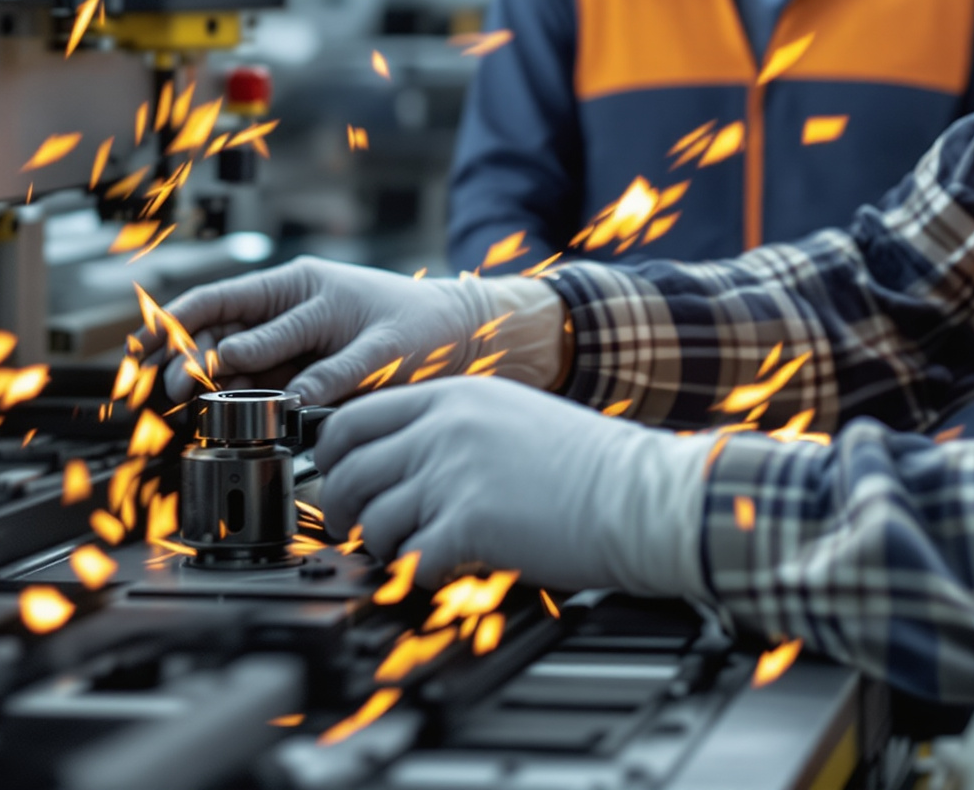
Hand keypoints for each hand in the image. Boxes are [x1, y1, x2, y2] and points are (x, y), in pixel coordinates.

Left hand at [152, 257, 564, 403]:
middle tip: (168, 381)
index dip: (170, 324)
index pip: (213, 299)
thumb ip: (265, 355)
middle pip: (234, 316)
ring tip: (210, 377)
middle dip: (193, 351)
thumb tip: (197, 376)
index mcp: (289, 287)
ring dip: (239, 358)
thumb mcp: (315, 339)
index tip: (136, 352)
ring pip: (278, 333)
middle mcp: (311, 293)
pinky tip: (290, 402)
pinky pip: (338, 368)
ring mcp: (347, 314)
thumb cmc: (385, 334)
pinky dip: (310, 386)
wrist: (464, 326)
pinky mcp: (384, 343)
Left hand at [313, 378, 712, 596]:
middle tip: (366, 532)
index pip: (353, 420)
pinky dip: (422, 577)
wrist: (640, 494)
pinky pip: (411, 561)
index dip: (333, 461)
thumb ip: (450, 429)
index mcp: (452, 396)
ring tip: (420, 554)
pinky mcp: (468, 523)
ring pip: (374, 522)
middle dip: (347, 512)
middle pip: (349, 472)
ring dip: (388, 550)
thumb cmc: (591, 465)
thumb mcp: (510, 417)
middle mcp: (444, 428)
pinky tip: (452, 571)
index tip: (340, 483)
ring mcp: (453, 474)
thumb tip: (397, 464)